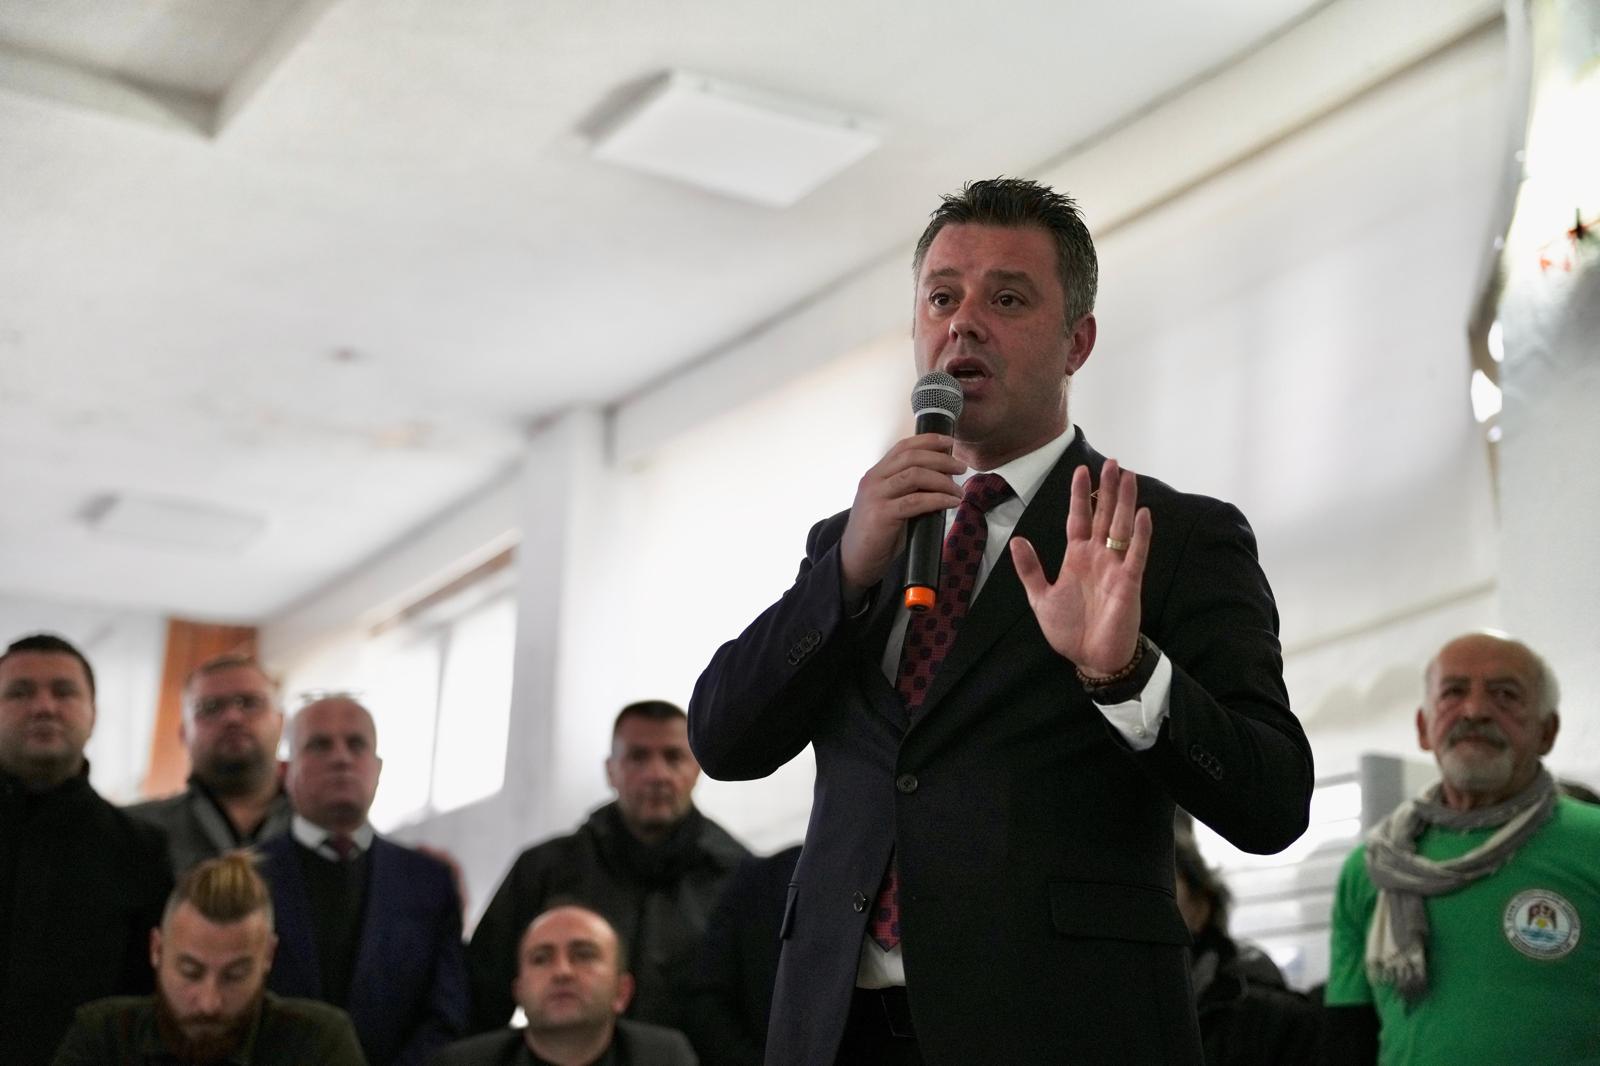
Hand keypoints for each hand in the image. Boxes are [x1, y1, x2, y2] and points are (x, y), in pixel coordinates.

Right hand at [839, 433, 964, 602]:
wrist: (855, 560)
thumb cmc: (877, 534)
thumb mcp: (891, 504)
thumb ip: (909, 490)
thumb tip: (943, 481)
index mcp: (876, 474)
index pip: (903, 447)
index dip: (928, 440)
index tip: (950, 442)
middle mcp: (873, 480)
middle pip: (911, 457)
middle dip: (941, 459)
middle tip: (961, 468)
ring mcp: (875, 496)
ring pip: (915, 475)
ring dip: (943, 480)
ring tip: (958, 490)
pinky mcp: (881, 515)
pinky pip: (916, 501)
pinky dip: (938, 499)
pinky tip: (951, 502)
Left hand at [1010, 459, 1150, 675]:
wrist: (1091, 658)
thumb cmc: (1069, 630)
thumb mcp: (1041, 598)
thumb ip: (1031, 569)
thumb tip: (1018, 540)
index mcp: (1077, 557)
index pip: (1079, 518)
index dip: (1079, 495)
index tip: (1080, 470)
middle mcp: (1098, 556)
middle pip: (1104, 515)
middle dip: (1107, 489)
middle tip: (1111, 462)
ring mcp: (1115, 567)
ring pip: (1122, 527)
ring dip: (1124, 502)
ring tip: (1127, 476)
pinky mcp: (1129, 582)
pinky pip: (1136, 554)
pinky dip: (1141, 534)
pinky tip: (1143, 514)